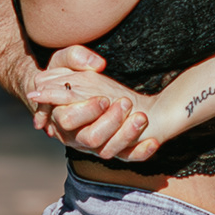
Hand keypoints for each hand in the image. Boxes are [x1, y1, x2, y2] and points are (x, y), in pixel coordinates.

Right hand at [24, 44, 158, 161]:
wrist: (93, 91)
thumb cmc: (74, 74)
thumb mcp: (67, 60)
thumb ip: (74, 57)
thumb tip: (95, 65)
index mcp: (61, 116)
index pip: (67, 121)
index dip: (87, 111)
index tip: (104, 99)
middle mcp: (76, 136)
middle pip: (90, 138)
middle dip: (110, 122)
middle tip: (125, 103)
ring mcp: (96, 146)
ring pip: (109, 151)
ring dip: (127, 134)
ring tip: (141, 117)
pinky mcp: (115, 149)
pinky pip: (128, 157)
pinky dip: (141, 151)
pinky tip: (153, 142)